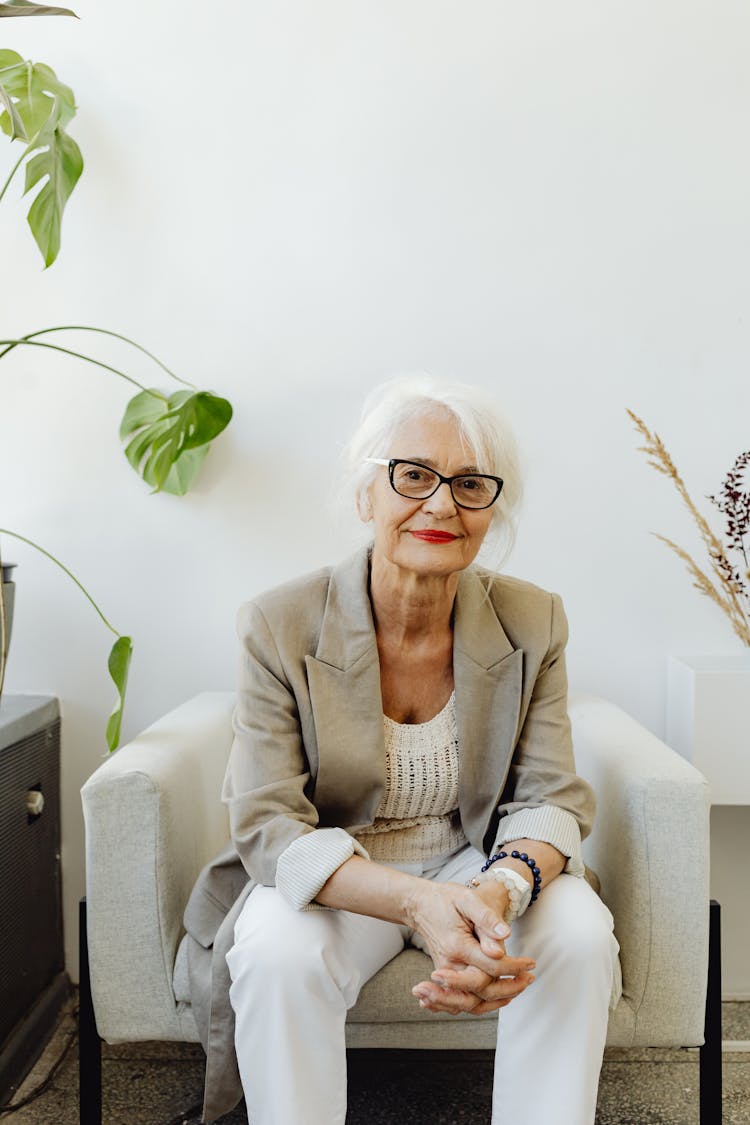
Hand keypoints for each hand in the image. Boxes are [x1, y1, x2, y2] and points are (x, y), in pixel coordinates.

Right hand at [409, 879, 534, 1014]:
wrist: (420, 906)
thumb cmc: (445, 900)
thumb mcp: (467, 899)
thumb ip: (486, 918)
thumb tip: (504, 937)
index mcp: (457, 946)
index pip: (491, 968)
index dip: (515, 967)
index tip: (531, 963)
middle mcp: (449, 964)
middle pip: (482, 991)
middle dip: (510, 988)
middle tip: (529, 979)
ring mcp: (446, 973)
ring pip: (472, 1002)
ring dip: (498, 1000)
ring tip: (519, 988)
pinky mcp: (446, 977)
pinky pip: (461, 1001)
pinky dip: (480, 1005)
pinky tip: (499, 999)